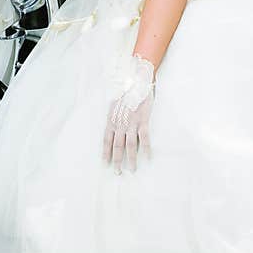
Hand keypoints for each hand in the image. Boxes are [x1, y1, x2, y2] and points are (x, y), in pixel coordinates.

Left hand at [102, 55, 154, 173]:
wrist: (136, 80)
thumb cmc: (125, 90)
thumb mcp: (114, 103)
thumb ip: (114, 116)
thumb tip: (114, 125)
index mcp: (111, 120)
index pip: (106, 140)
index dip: (105, 152)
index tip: (105, 163)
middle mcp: (120, 124)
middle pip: (117, 146)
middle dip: (116, 160)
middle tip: (117, 172)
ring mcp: (131, 123)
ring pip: (130, 145)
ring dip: (130, 159)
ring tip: (131, 169)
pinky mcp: (143, 121)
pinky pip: (145, 138)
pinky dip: (147, 149)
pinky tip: (148, 158)